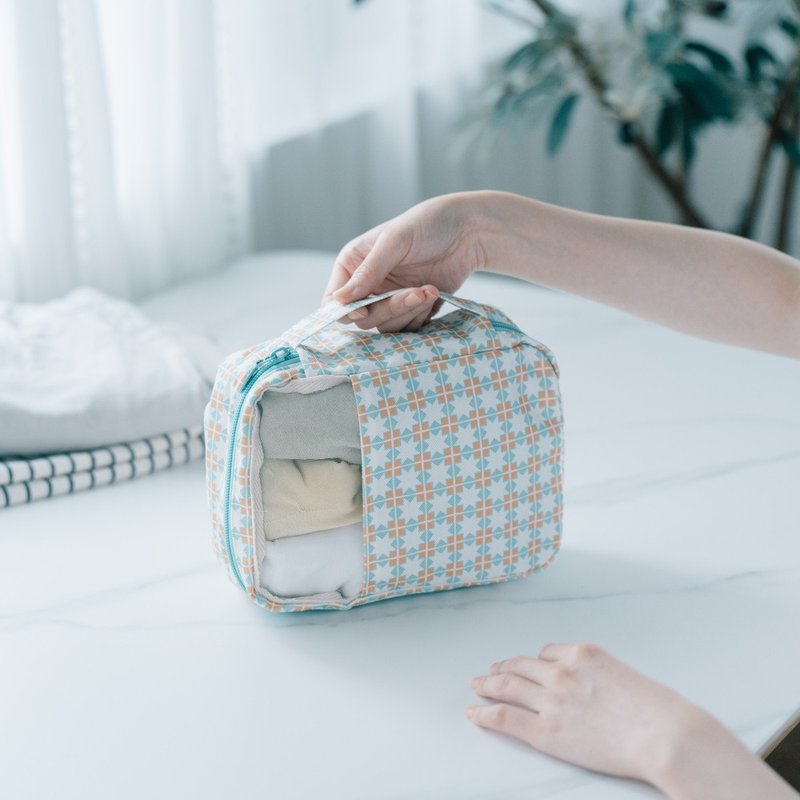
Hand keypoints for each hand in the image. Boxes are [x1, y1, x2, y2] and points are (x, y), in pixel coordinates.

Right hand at [322, 193, 484, 331]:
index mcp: (353, 264)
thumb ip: (368, 271)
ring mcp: (390, 298)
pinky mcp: (412, 309)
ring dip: (409, 312)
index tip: (364, 310)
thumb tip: (339, 300)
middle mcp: (368, 285)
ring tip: (429, 290)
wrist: (469, 231)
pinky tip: (434, 294)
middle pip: (362, 318)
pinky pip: (407, 328)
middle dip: (389, 309)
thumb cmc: (428, 224)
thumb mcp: (395, 241)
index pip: (334, 300)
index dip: (344, 311)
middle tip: (415, 292)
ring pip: (386, 326)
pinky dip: (421, 316)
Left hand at [467, 642, 706, 785]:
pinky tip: (474, 712)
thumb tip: (595, 692)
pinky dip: (484, 712)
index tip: (525, 667)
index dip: (534, 662)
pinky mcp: (545, 730)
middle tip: (489, 672)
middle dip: (503, 668)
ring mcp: (551, 700)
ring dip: (488, 684)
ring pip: (507, 685)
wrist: (665, 734)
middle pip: (521, 666)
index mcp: (583, 653)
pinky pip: (505, 716)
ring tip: (478, 686)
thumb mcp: (627, 677)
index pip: (548, 653)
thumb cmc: (659, 712)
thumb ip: (601, 677)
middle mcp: (562, 671)